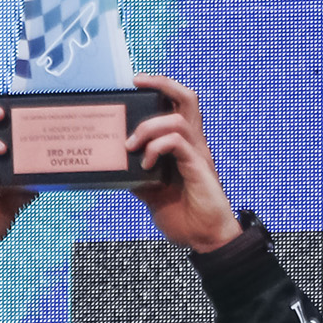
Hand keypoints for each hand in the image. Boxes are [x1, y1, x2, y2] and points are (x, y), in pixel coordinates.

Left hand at [128, 74, 241, 253]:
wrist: (204, 239)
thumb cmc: (185, 218)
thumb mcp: (151, 193)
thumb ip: (139, 176)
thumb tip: (118, 165)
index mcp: (185, 147)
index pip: (177, 106)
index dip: (160, 88)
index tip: (136, 84)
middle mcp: (194, 145)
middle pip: (187, 99)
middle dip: (162, 83)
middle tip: (138, 82)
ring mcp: (197, 155)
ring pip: (177, 119)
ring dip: (149, 127)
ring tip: (133, 146)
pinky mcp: (199, 167)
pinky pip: (176, 142)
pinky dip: (156, 147)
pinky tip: (147, 164)